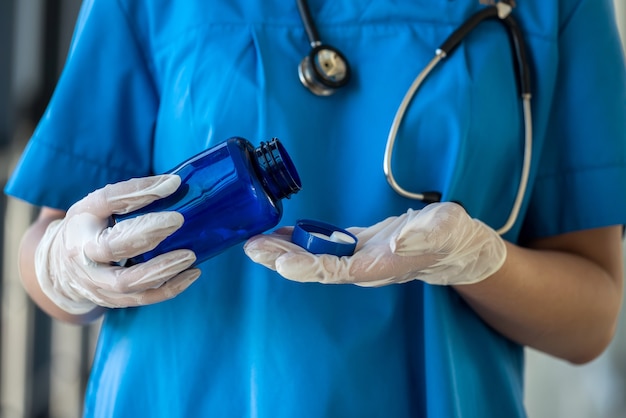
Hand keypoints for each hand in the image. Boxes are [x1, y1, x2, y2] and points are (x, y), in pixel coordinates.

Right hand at [35, 175, 200, 313]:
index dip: (138, 195)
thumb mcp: (97, 205)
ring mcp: (97, 284)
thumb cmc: (88, 229)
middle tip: (179, 220)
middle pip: (113, 248)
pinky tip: (191, 273)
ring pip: (128, 282)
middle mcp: (84, 257)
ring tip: (190, 255)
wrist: (62, 267)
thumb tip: (173, 183)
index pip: (107, 203)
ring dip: (162, 269)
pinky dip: (169, 288)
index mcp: (82, 224)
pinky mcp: (114, 300)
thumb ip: (130, 193)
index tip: (171, 185)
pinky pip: (143, 298)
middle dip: (147, 234)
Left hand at [244, 202, 505, 286]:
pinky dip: (302, 239)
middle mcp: (362, 266)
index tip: (280, 261)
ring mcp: (359, 257)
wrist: (456, 246)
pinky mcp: (359, 246)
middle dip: (282, 259)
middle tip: (251, 247)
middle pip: (315, 267)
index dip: (307, 267)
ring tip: (256, 240)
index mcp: (378, 265)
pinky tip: (283, 233)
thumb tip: (395, 240)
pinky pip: (324, 245)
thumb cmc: (452, 237)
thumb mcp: (443, 230)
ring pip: (315, 256)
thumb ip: (421, 236)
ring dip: (285, 249)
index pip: (335, 270)